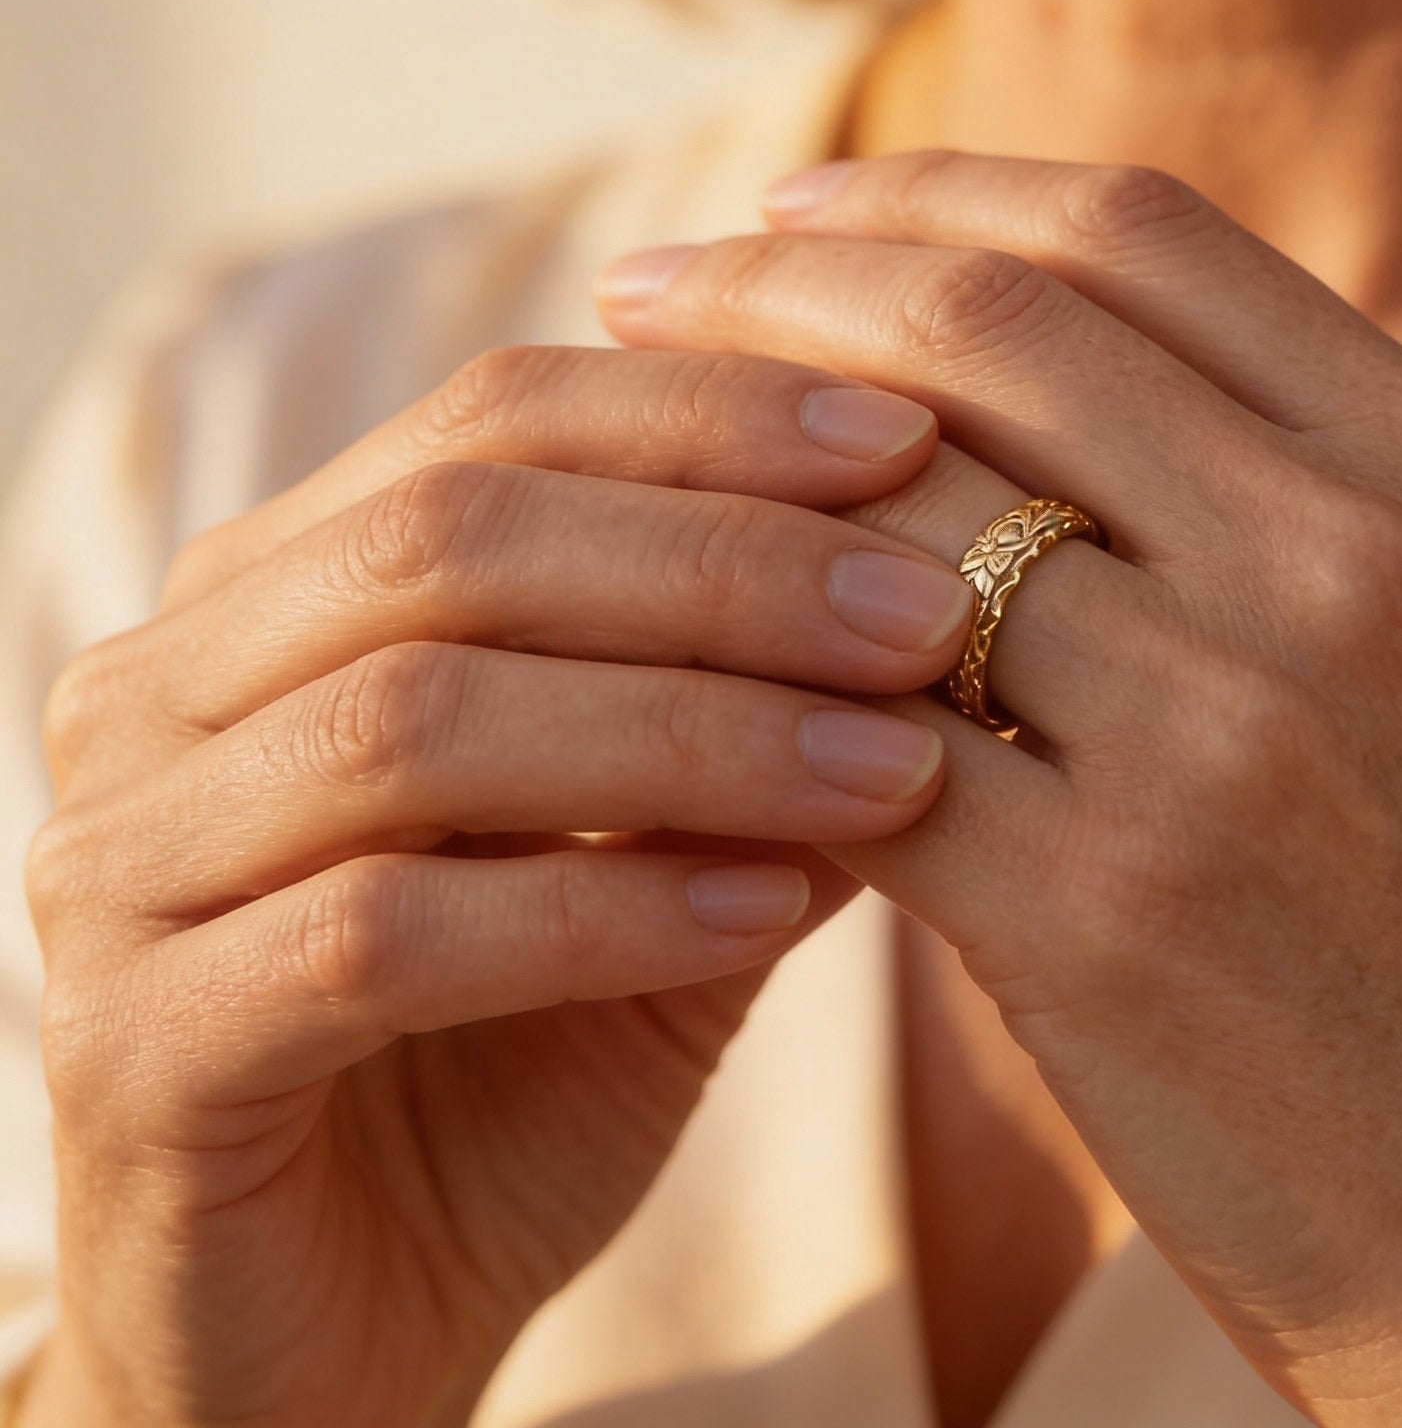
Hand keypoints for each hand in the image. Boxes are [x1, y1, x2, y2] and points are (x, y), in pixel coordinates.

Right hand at [23, 347, 968, 1427]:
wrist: (327, 1342)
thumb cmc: (503, 1062)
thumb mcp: (648, 857)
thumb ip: (750, 723)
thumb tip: (940, 586)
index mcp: (270, 588)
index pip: (488, 418)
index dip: (704, 413)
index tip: (912, 441)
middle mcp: (164, 689)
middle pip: (449, 536)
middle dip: (718, 559)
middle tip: (926, 612)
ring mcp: (116, 861)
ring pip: (416, 718)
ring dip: (689, 730)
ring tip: (899, 768)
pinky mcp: (131, 1048)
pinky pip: (378, 935)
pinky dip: (597, 913)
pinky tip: (770, 912)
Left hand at [600, 152, 1401, 1426]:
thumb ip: (1288, 473)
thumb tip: (1025, 337)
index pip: (1133, 230)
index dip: (928, 189)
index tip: (791, 204)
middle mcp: (1354, 565)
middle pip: (990, 324)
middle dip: (777, 282)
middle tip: (646, 286)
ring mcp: (1233, 737)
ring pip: (892, 513)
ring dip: (731, 476)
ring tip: (634, 467)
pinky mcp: (1108, 921)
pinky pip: (855, 739)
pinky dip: (747, 687)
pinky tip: (679, 675)